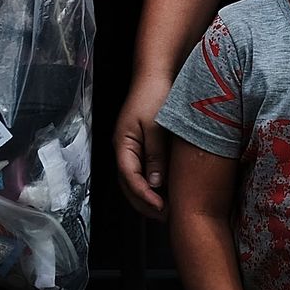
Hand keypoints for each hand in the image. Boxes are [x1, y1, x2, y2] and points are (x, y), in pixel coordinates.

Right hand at [115, 74, 171, 216]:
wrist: (156, 73)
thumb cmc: (154, 94)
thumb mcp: (156, 126)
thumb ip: (155, 156)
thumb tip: (155, 184)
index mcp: (123, 144)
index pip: (130, 178)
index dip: (144, 196)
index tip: (161, 208)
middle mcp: (123, 148)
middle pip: (128, 184)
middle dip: (144, 203)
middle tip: (165, 216)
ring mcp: (131, 147)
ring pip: (135, 180)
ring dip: (148, 196)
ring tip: (166, 209)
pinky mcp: (142, 144)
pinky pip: (143, 170)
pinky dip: (152, 184)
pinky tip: (166, 189)